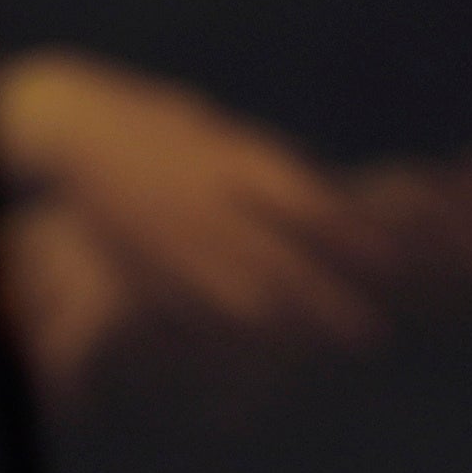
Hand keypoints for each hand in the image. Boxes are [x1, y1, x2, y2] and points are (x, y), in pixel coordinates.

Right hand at [0, 49, 387, 385]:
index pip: (311, 211)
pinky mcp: (146, 266)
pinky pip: (197, 307)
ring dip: (289, 326)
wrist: (79, 132)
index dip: (355, 242)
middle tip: (371, 334)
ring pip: (241, 296)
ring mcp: (177, 240)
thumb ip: (272, 173)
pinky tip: (260, 342)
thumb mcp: (225, 136)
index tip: (392, 265)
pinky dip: (234, 329)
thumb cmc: (162, 127)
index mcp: (236, 163)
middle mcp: (210, 206)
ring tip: (322, 345)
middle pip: (284, 267)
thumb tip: (329, 210)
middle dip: (329, 304)